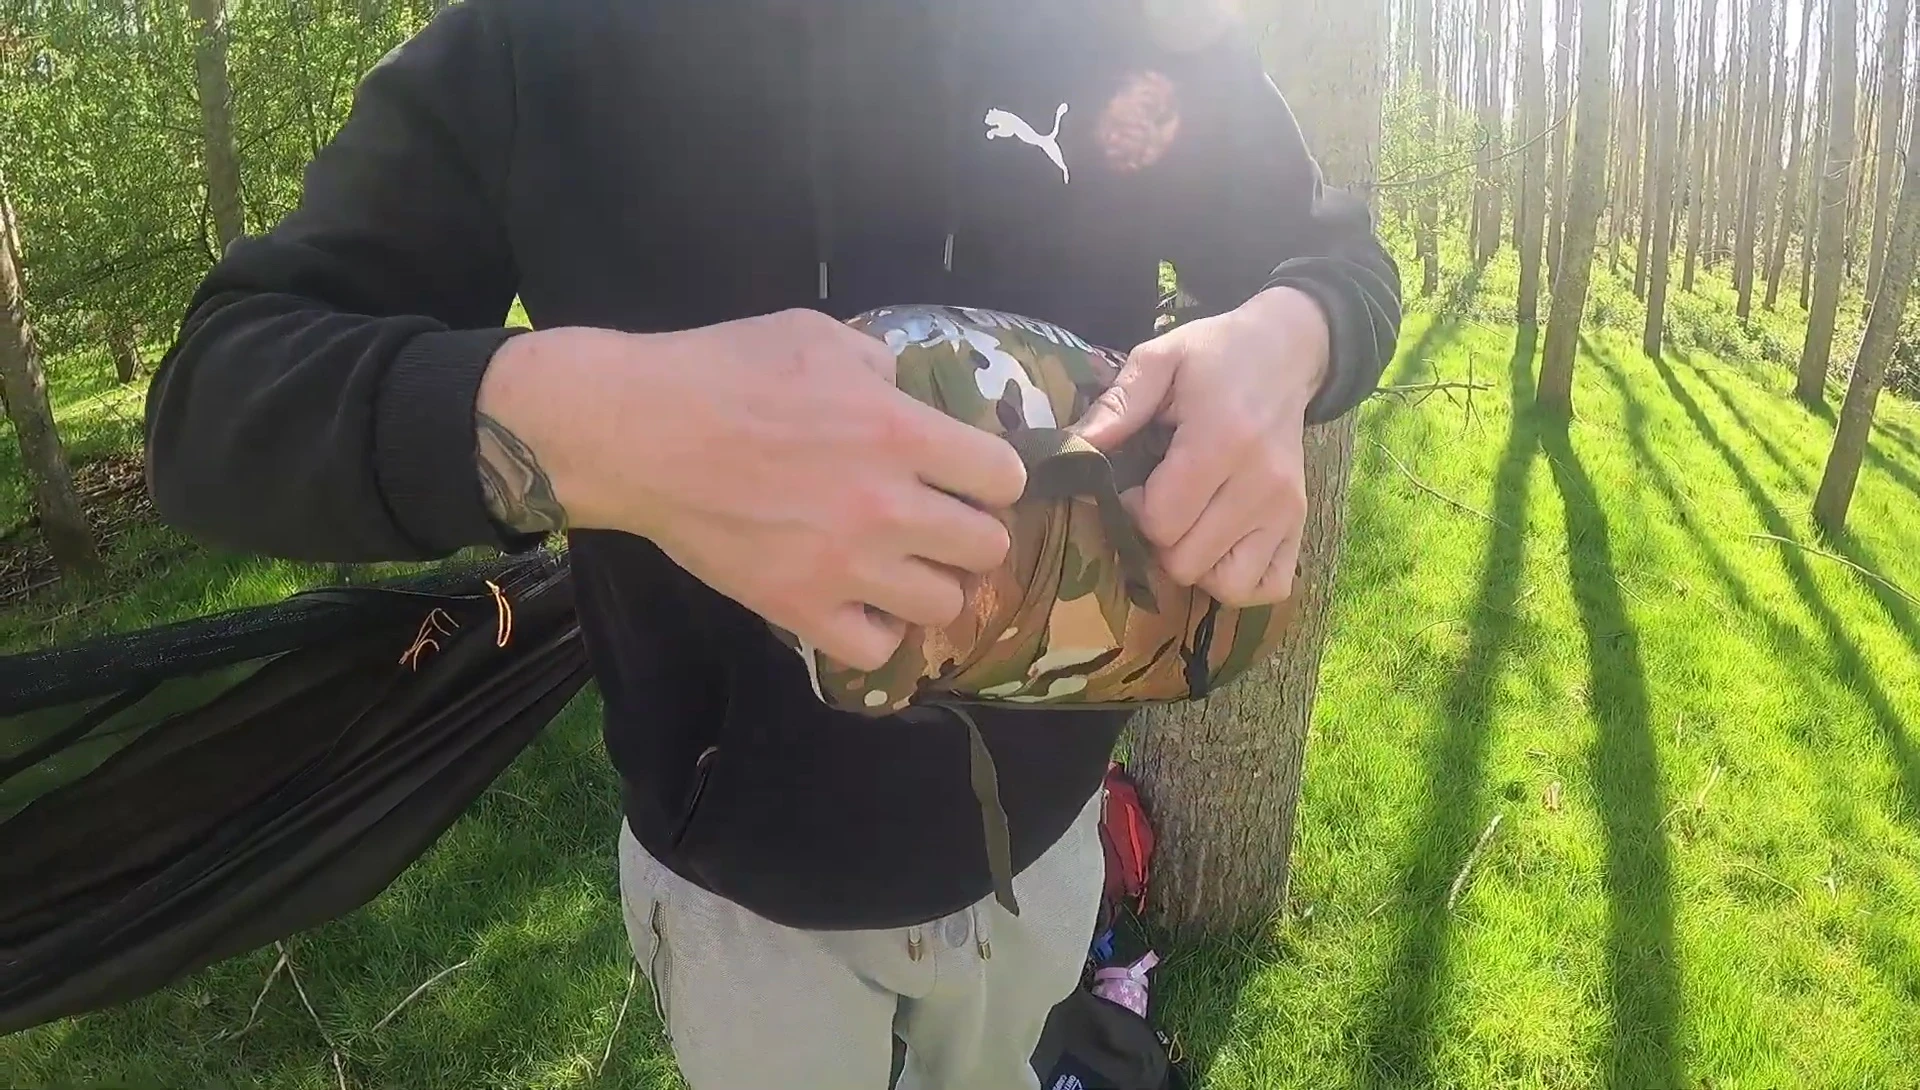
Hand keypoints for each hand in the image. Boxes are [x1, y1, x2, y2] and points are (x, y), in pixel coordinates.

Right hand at [475, 309, 1027, 669]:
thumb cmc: (724, 370)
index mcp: (902, 431)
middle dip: (969, 533)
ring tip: (902, 569)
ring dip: (930, 585)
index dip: (990, 477)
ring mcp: (848, 565)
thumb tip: (903, 387)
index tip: (967, 477)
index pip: (1004, 477)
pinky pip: (877, 650)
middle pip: (988, 547)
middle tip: (936, 525)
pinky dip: (876, 632)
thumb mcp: (816, 336)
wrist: (639, 431)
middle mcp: (890, 506)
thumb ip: (878, 364)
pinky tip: (859, 605)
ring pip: (945, 604)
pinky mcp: (801, 608)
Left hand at [1068, 286, 1330, 605]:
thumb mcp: (1160, 359)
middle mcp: (1262, 484)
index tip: (1132, 485)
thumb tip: (1071, 450)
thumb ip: (1116, 406)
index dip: (1132, 512)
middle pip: (1186, 560)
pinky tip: (1218, 546)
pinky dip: (1238, 579)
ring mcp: (1287, 510)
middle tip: (1156, 503)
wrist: (1284, 351)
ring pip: (1225, 584)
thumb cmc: (1215, 355)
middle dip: (1157, 541)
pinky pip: (1268, 587)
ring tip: (1186, 525)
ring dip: (1194, 564)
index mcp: (1222, 441)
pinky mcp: (1301, 523)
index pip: (1162, 521)